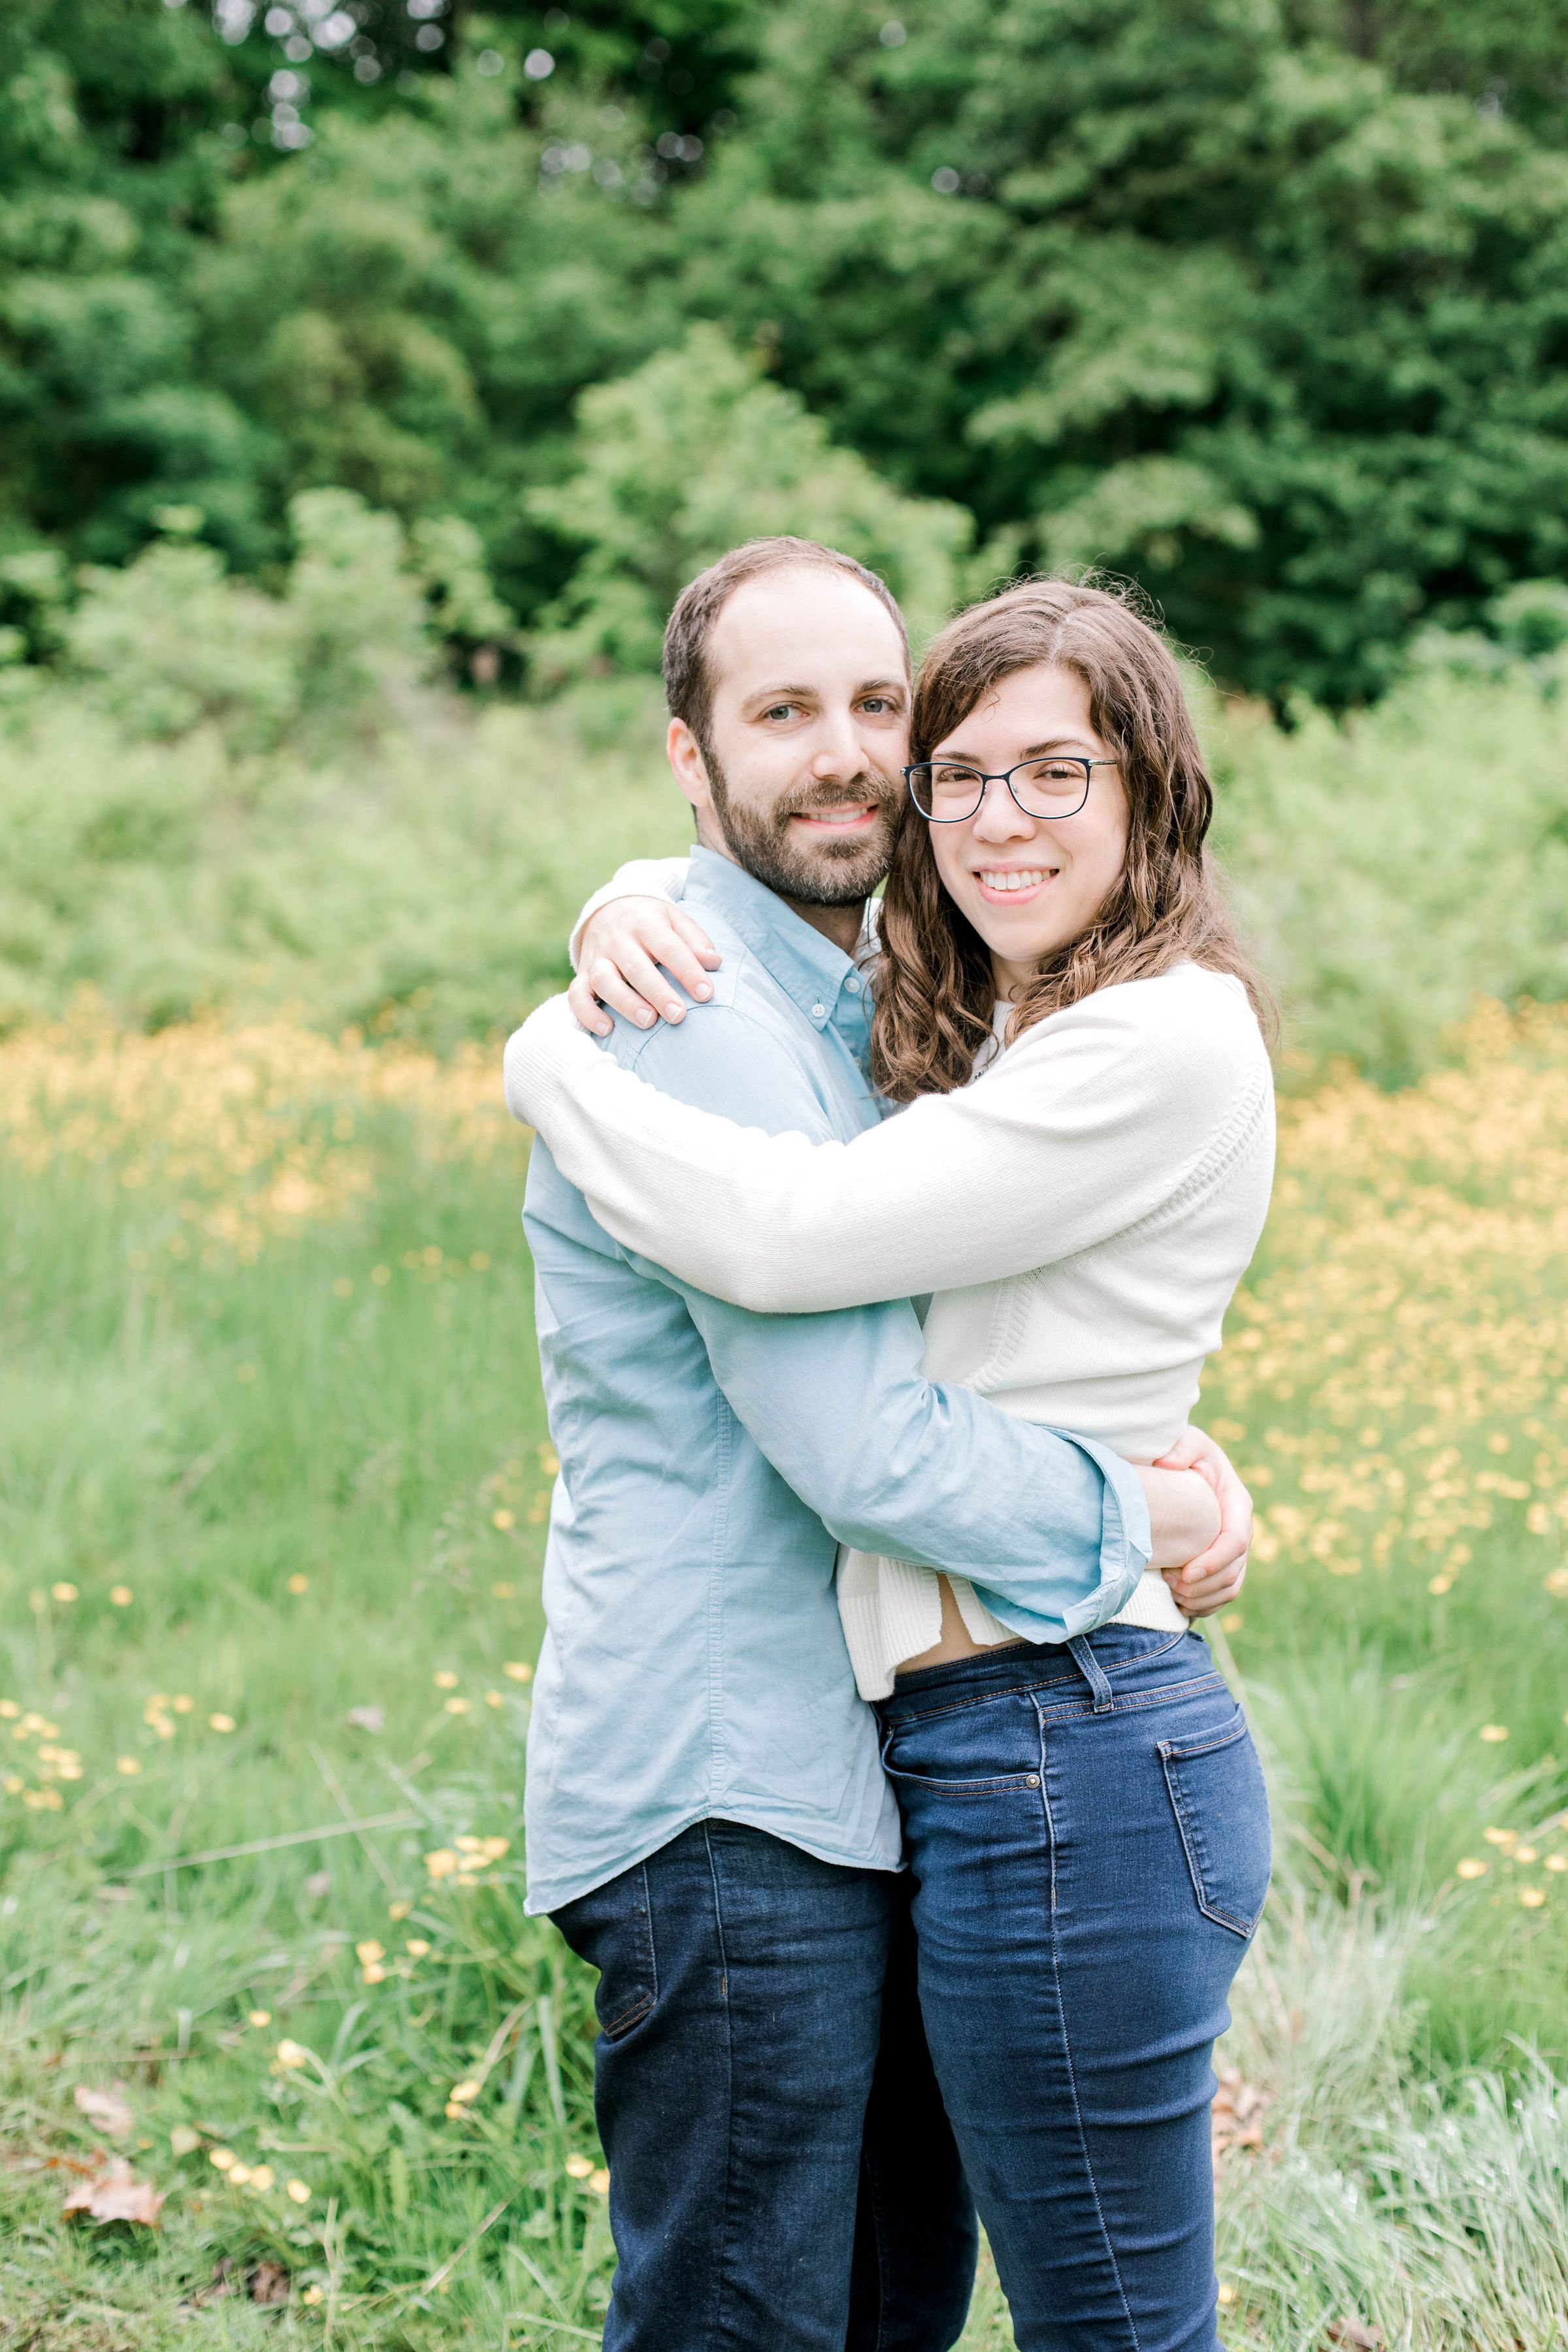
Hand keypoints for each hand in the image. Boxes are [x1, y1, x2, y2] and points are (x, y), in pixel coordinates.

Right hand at [566, 898, 722, 1036]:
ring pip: (605, 980)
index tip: (706, 994)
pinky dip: (588, 1013)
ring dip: (625, 1003)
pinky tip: (607, 1029)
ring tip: (648, 1022)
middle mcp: (619, 940)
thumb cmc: (651, 921)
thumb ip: (695, 940)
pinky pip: (577, 995)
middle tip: (678, 1016)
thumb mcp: (674, 919)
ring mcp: (598, 957)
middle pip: (636, 966)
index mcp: (646, 923)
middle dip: (657, 992)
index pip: (669, 947)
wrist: (608, 908)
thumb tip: (714, 963)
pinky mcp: (583, 974)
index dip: (688, 971)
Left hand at [1152, 1424, 1250, 1617]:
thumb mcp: (1187, 1441)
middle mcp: (1241, 1529)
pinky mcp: (1225, 1563)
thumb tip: (1167, 1464)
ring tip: (1172, 1594)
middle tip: (1169, 1584)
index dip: (1213, 1562)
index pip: (1236, 1541)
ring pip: (1231, 1587)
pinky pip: (1223, 1595)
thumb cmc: (1186, 1452)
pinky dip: (1205, 1606)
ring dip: (1203, 1598)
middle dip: (1203, 1585)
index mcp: (1237, 1503)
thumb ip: (1182, 1448)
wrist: (1186, 1464)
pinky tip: (1180, 1606)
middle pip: (1234, 1571)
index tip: (1185, 1574)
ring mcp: (1235, 1550)